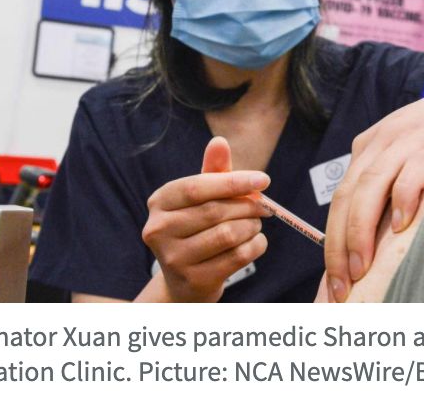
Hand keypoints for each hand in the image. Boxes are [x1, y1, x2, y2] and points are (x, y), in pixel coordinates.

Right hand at [142, 136, 269, 301]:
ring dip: (252, 226)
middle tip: (264, 206)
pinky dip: (255, 246)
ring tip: (255, 224)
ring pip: (228, 234)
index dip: (233, 182)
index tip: (264, 179)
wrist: (186, 281)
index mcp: (160, 201)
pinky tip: (255, 242)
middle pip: (215, 211)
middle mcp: (158, 229)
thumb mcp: (203, 198)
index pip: (197, 187)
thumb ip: (213, 171)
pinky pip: (237, 257)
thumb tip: (219, 142)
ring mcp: (173, 258)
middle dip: (247, 206)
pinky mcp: (194, 280)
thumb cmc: (197, 228)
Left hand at [324, 68, 423, 301]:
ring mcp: (411, 139)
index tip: (332, 281)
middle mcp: (383, 141)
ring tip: (361, 267)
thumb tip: (370, 245)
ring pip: (373, 185)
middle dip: (341, 244)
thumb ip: (387, 187)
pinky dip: (404, 197)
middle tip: (341, 284)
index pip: (340, 199)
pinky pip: (415, 169)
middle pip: (349, 196)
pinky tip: (401, 225)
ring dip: (363, 229)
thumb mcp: (406, 154)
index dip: (332, 242)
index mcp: (369, 147)